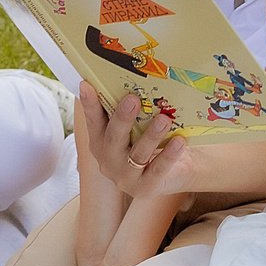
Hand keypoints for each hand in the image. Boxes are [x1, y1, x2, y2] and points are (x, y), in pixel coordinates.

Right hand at [78, 84, 195, 199]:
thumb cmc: (150, 141)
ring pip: (137, 155)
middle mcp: (108, 161)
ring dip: (150, 136)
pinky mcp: (145, 188)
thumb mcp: (136, 126)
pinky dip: (168, 155)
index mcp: (100, 143)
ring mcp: (125, 178)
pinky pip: (157, 170)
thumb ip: (128, 110)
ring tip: (163, 119)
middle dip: (122, 119)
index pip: (93, 121)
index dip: (89, 105)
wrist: (174, 172)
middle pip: (113, 139)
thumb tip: (127, 77)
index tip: (86, 85)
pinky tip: (179, 141)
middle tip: (132, 100)